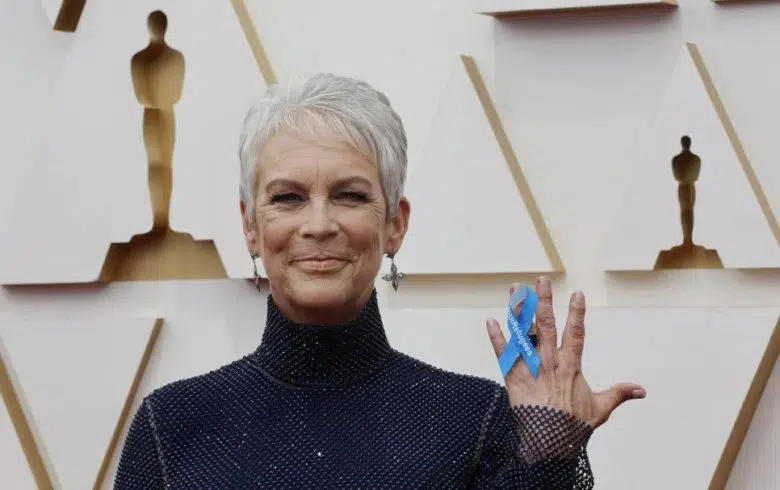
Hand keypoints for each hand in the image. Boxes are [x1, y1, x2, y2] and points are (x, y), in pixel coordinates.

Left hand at [486, 276, 645, 428]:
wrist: (548, 441)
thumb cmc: (573, 426)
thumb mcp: (600, 409)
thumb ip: (618, 394)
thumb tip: (642, 390)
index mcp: (571, 365)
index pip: (575, 333)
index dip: (577, 312)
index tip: (577, 293)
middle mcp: (549, 361)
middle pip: (546, 324)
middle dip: (543, 300)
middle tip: (540, 280)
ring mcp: (530, 366)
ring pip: (523, 333)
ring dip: (518, 310)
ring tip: (515, 289)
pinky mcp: (512, 376)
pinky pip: (503, 353)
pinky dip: (496, 337)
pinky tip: (490, 321)